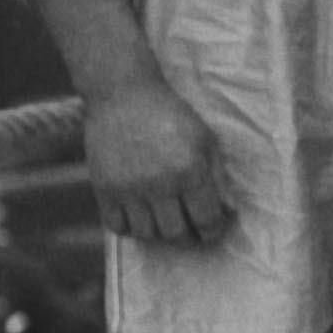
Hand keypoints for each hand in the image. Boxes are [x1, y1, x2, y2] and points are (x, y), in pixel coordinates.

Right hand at [82, 75, 229, 247]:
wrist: (124, 96)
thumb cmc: (171, 115)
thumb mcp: (205, 139)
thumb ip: (217, 177)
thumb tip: (229, 211)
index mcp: (190, 170)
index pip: (206, 220)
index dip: (214, 231)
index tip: (214, 229)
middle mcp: (159, 184)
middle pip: (175, 233)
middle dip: (188, 237)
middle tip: (191, 231)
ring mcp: (129, 188)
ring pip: (146, 234)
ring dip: (159, 233)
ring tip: (166, 221)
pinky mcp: (104, 188)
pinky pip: (117, 227)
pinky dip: (130, 228)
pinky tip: (140, 216)